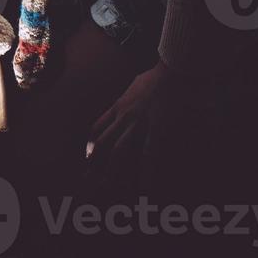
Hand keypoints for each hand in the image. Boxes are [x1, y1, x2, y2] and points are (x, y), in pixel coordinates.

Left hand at [85, 59, 172, 179]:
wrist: (172, 71)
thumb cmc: (155, 78)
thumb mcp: (132, 87)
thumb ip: (125, 98)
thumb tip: (122, 103)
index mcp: (118, 107)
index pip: (96, 128)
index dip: (89, 144)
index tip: (86, 157)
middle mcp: (124, 117)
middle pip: (102, 142)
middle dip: (93, 161)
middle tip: (85, 178)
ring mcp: (139, 124)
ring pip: (119, 150)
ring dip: (111, 169)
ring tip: (106, 186)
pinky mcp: (156, 129)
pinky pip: (149, 154)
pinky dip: (147, 172)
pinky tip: (146, 186)